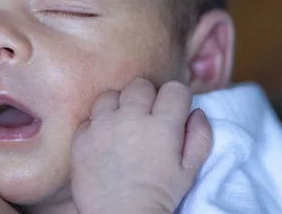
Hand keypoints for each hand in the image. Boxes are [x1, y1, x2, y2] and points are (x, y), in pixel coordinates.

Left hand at [71, 79, 211, 213]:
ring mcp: (103, 126)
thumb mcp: (189, 171)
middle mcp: (132, 118)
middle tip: (146, 117)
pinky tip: (103, 140)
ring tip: (121, 125)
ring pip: (111, 95)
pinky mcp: (81, 137)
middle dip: (147, 97)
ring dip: (118, 106)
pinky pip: (89, 117)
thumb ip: (200, 136)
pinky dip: (96, 125)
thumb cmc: (160, 195)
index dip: (176, 99)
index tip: (172, 111)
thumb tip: (196, 112)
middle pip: (140, 85)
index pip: (174, 89)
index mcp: (163, 125)